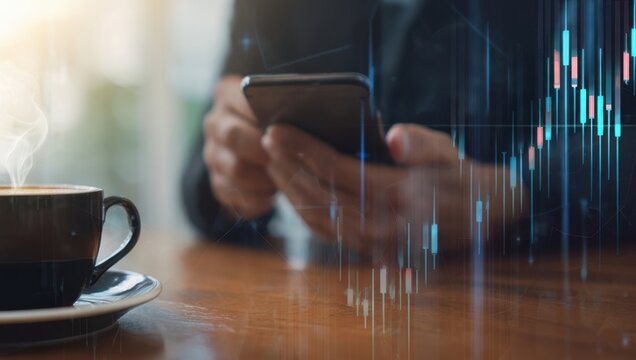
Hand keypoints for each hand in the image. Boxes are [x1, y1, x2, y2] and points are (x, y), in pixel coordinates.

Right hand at [203, 75, 275, 218]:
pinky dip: (261, 197)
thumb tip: (308, 112)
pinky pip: (238, 195)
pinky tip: (276, 191)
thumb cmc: (277, 117)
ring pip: (236, 170)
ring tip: (287, 175)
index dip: (265, 111)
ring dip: (265, 176)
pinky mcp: (218, 183)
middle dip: (265, 148)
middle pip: (233, 136)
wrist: (256, 141)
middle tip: (289, 154)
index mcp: (227, 95)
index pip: (242, 98)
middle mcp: (215, 124)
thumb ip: (288, 104)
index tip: (288, 121)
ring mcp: (213, 155)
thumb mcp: (280, 102)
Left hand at [262, 123, 522, 251]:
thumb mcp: (449, 152)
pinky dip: (302, 210)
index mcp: (402, 196)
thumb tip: (394, 138)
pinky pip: (326, 233)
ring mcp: (375, 243)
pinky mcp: (369, 250)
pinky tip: (290, 188)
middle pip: (320, 196)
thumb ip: (422, 144)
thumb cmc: (457, 175)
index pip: (338, 169)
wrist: (479, 216)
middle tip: (266, 142)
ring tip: (273, 161)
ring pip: (317, 219)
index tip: (275, 130)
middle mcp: (385, 226)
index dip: (303, 149)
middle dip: (288, 167)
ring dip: (290, 190)